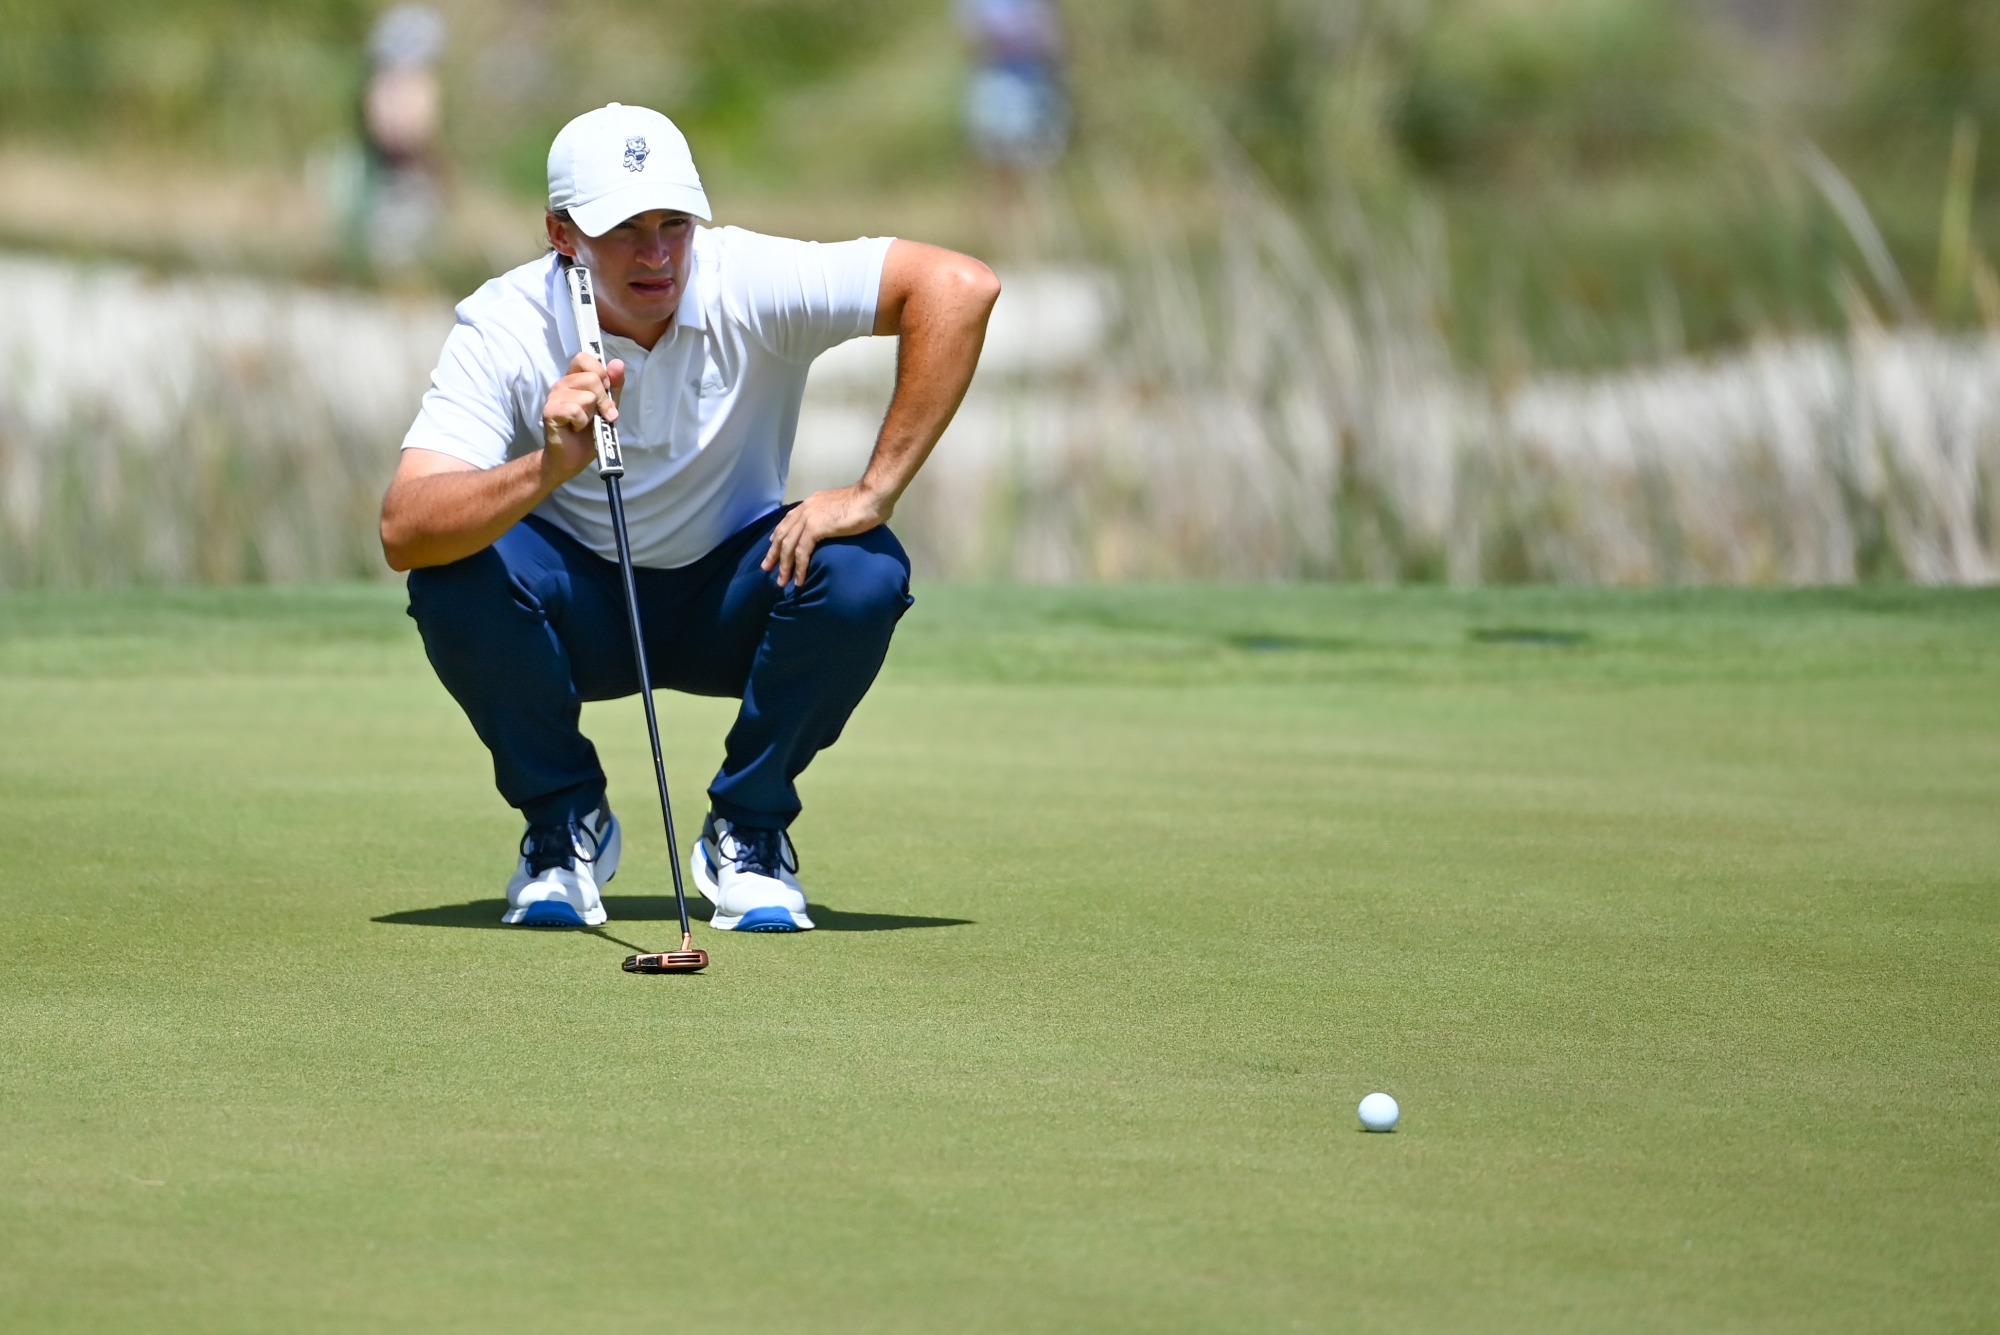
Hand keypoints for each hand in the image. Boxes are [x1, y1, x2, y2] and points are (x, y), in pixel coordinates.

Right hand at [539, 352, 624, 484]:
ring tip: (583, 423)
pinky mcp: (550, 412)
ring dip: (592, 414)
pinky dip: (582, 423)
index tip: (605, 390)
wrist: (572, 459)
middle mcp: (562, 384)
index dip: (600, 372)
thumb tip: (618, 363)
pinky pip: (576, 411)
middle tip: (600, 415)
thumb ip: (614, 386)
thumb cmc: (589, 433)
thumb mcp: (608, 407)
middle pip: (592, 378)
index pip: (584, 358)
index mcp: (575, 379)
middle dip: (604, 400)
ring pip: (587, 396)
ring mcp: (554, 397)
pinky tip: (575, 428)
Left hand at [762, 485, 891, 588]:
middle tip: (767, 568)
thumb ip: (832, 517)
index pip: (788, 520)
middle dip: (773, 553)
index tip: (773, 546)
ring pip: (788, 545)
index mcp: (811, 503)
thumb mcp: (840, 508)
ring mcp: (808, 518)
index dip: (779, 535)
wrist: (871, 497)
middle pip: (783, 534)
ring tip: (782, 581)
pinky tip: (799, 580)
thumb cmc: (864, 503)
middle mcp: (805, 509)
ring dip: (784, 566)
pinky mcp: (814, 528)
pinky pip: (801, 552)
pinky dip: (799, 568)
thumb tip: (834, 526)